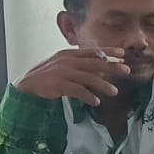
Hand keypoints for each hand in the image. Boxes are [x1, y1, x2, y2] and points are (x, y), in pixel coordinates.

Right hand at [15, 48, 130, 106]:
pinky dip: (88, 96)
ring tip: (114, 92)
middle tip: (126, 70)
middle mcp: (67, 61)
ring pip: (88, 77)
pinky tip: (96, 101)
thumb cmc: (48, 76)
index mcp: (69, 54)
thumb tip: (102, 68)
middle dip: (112, 67)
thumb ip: (81, 64)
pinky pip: (77, 90)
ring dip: (103, 85)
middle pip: (94, 63)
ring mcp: (63, 72)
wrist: (26, 85)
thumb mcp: (64, 65)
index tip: (122, 53)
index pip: (92, 51)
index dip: (108, 51)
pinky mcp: (58, 85)